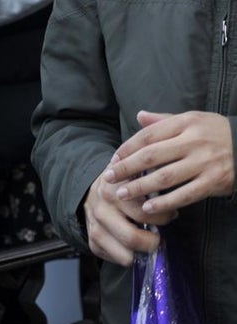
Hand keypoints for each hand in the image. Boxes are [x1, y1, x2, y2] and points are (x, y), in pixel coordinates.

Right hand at [83, 167, 161, 265]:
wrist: (91, 192)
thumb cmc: (121, 185)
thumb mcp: (134, 174)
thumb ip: (152, 178)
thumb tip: (174, 188)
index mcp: (113, 192)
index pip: (143, 213)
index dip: (162, 217)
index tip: (170, 215)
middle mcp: (101, 211)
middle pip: (132, 238)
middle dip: (153, 242)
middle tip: (159, 237)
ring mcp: (95, 229)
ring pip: (124, 256)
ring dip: (140, 253)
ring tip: (146, 242)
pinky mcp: (92, 242)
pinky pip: (116, 259)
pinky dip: (128, 256)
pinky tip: (132, 244)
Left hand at [103, 110, 234, 215]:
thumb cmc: (216, 132)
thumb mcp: (193, 119)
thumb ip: (165, 120)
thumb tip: (139, 116)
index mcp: (185, 123)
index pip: (148, 136)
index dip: (127, 149)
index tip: (112, 160)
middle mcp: (194, 141)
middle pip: (151, 156)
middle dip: (126, 169)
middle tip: (108, 178)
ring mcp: (205, 162)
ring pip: (165, 177)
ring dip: (140, 187)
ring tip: (122, 194)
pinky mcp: (214, 181)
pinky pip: (185, 194)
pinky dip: (165, 202)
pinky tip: (149, 207)